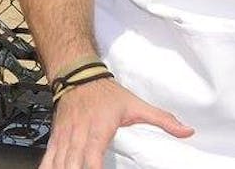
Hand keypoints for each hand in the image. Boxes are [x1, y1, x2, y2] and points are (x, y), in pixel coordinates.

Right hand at [40, 78, 192, 168]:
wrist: (77, 74)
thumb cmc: (105, 91)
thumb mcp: (135, 104)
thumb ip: (161, 119)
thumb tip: (186, 131)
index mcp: (98, 129)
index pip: (92, 158)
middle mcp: (78, 135)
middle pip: (72, 164)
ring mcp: (65, 137)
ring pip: (58, 162)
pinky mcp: (57, 137)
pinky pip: (48, 157)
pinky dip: (48, 167)